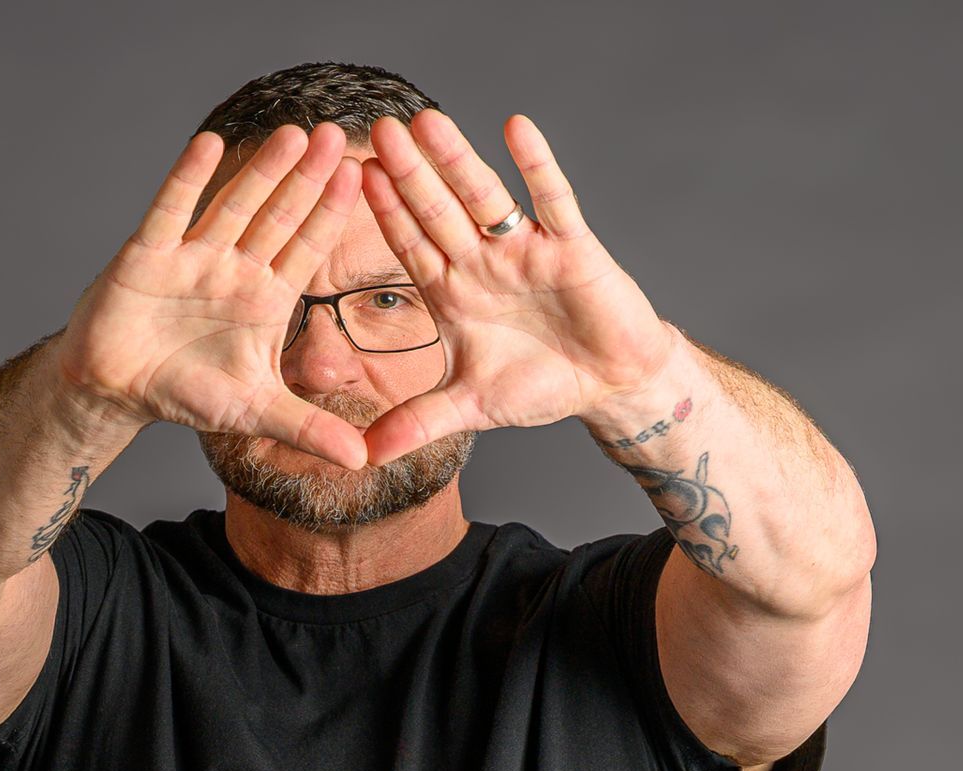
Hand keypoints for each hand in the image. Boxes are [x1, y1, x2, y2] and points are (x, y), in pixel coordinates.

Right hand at [54, 122, 369, 469]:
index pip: (308, 248)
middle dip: (308, 179)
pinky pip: (171, 211)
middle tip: (339, 135)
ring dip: (262, 170)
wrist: (117, 389)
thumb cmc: (186, 391)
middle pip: (279, 215)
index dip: (333, 214)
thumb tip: (364, 460)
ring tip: (293, 133)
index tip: (364, 176)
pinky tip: (209, 144)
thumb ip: (309, 428)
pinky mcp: (148, 255)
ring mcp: (193, 256)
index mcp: (266, 296)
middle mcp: (235, 267)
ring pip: (235, 204)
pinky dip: (187, 179)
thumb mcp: (255, 411)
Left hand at [359, 109, 681, 466]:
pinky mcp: (572, 248)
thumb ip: (418, 424)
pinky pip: (552, 201)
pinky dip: (537, 166)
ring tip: (428, 121)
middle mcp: (484, 262)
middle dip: (410, 174)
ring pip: (485, 198)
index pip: (410, 244)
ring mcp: (526, 250)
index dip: (383, 214)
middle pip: (438, 210)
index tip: (352, 179)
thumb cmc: (542, 385)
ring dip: (458, 160)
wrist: (611, 385)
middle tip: (378, 130)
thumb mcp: (472, 408)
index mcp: (454, 291)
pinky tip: (516, 128)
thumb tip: (363, 457)